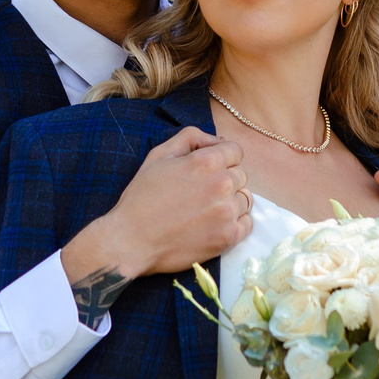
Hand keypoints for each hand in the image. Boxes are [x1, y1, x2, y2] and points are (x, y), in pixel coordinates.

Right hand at [62, 128, 250, 295]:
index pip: (235, 151)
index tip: (208, 171)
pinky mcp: (228, 237)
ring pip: (244, 199)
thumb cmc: (142, 197)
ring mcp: (227, 212)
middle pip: (240, 175)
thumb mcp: (159, 155)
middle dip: (225, 180)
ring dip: (230, 203)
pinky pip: (246, 224)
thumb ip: (191, 138)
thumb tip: (219, 141)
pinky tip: (213, 225)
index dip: (222, 158)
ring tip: (204, 211)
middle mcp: (222, 184)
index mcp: (206, 161)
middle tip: (200, 193)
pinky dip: (234, 224)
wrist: (132, 240)